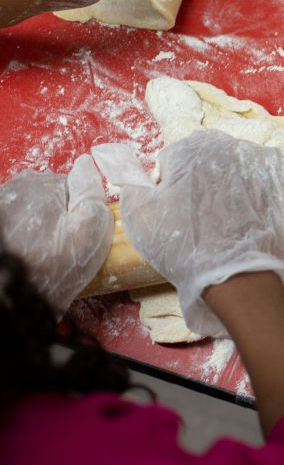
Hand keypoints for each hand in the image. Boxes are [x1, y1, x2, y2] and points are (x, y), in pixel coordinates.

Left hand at [0, 155, 113, 314]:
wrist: (10, 302)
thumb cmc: (55, 268)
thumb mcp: (89, 232)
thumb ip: (91, 193)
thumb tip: (86, 162)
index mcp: (41, 185)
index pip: (69, 186)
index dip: (78, 210)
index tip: (77, 234)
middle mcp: (12, 189)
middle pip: (44, 195)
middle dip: (53, 215)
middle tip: (58, 247)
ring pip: (24, 209)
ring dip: (33, 225)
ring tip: (37, 254)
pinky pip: (10, 222)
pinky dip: (17, 235)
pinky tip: (21, 255)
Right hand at [92, 131, 283, 337]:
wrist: (235, 274)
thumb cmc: (182, 246)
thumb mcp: (139, 214)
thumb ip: (128, 180)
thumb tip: (116, 158)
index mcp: (191, 147)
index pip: (174, 161)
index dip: (171, 187)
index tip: (178, 211)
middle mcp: (228, 145)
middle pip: (207, 160)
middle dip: (201, 182)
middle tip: (202, 217)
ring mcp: (260, 161)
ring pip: (236, 167)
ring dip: (230, 185)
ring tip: (227, 218)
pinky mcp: (283, 180)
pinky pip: (267, 176)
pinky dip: (260, 190)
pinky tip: (253, 213)